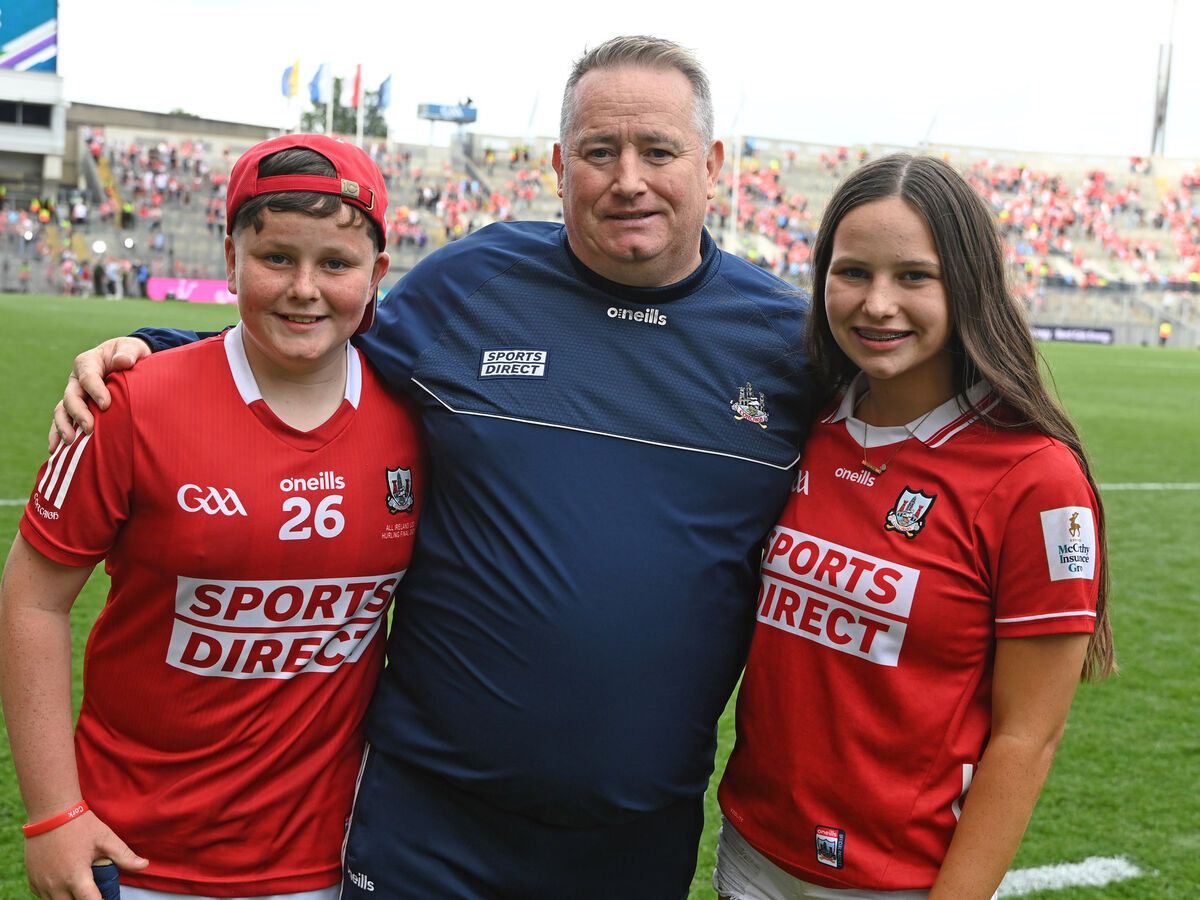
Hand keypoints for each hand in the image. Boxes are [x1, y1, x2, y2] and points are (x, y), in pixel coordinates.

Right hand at [25, 810, 147, 898]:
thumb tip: (145, 865)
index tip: (108, 898)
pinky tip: (66, 884)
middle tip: (96, 891)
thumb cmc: (80, 825)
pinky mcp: (32, 880)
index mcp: (75, 876)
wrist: (50, 812)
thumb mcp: (105, 839)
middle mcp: (55, 885)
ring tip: (82, 887)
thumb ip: (124, 856)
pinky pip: (44, 897)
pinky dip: (55, 895)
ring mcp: (41, 884)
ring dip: (70, 898)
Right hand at [49, 338, 150, 452]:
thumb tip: (124, 361)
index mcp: (88, 362)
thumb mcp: (132, 348)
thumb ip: (128, 353)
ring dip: (63, 427)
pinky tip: (56, 450)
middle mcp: (76, 380)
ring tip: (70, 442)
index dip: (95, 390)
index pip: (88, 377)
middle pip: (72, 396)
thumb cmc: (130, 354)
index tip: (106, 405)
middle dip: (79, 413)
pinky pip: (64, 421)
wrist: (127, 361)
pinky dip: (57, 435)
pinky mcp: (76, 408)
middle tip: (89, 428)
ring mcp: (74, 395)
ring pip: (62, 411)